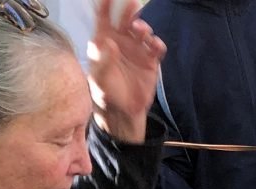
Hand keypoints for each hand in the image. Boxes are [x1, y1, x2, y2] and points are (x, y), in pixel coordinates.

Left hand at [86, 1, 165, 142]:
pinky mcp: (150, 60)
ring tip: (140, 29)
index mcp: (104, 43)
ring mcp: (137, 50)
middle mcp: (121, 42)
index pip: (103, 20)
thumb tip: (110, 43)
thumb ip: (103, 60)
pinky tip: (154, 44)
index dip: (105, 7)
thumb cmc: (106, 93)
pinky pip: (156, 47)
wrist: (123, 111)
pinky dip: (157, 43)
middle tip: (131, 4)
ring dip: (143, 27)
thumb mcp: (99, 79)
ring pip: (142, 31)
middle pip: (125, 21)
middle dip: (127, 11)